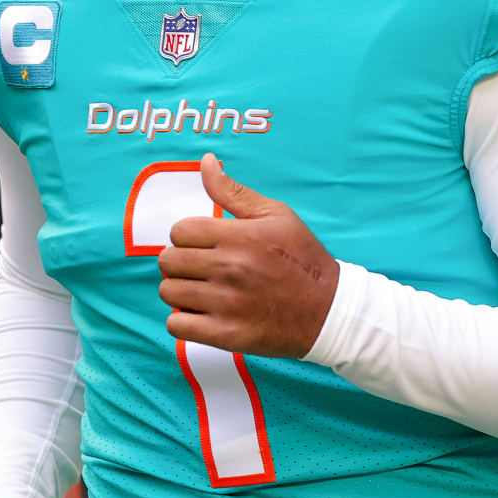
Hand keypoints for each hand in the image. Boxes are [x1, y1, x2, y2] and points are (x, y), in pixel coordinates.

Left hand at [157, 153, 338, 358]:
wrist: (329, 312)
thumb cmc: (302, 259)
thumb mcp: (276, 215)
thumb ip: (234, 192)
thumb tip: (206, 161)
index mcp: (240, 236)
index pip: (179, 231)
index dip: (188, 236)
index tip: (203, 244)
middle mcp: (230, 268)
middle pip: (168, 261)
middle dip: (181, 262)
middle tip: (201, 267)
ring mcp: (226, 304)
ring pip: (169, 292)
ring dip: (180, 290)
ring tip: (202, 290)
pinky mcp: (226, 335)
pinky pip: (176, 325)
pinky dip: (184, 320)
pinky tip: (202, 313)